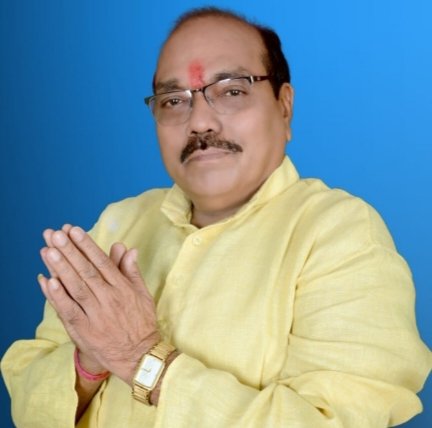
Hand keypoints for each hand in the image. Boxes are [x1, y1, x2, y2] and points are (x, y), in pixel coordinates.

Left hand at [38, 225, 159, 384]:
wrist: (139, 356)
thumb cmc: (141, 322)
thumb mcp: (142, 294)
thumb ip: (132, 271)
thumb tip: (128, 248)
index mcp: (123, 288)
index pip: (102, 262)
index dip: (87, 245)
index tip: (74, 230)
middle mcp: (109, 298)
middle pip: (86, 271)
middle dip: (70, 251)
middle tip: (55, 234)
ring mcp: (96, 314)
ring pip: (76, 287)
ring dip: (61, 268)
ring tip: (48, 250)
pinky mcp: (85, 330)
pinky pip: (69, 310)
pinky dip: (58, 296)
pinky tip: (48, 281)